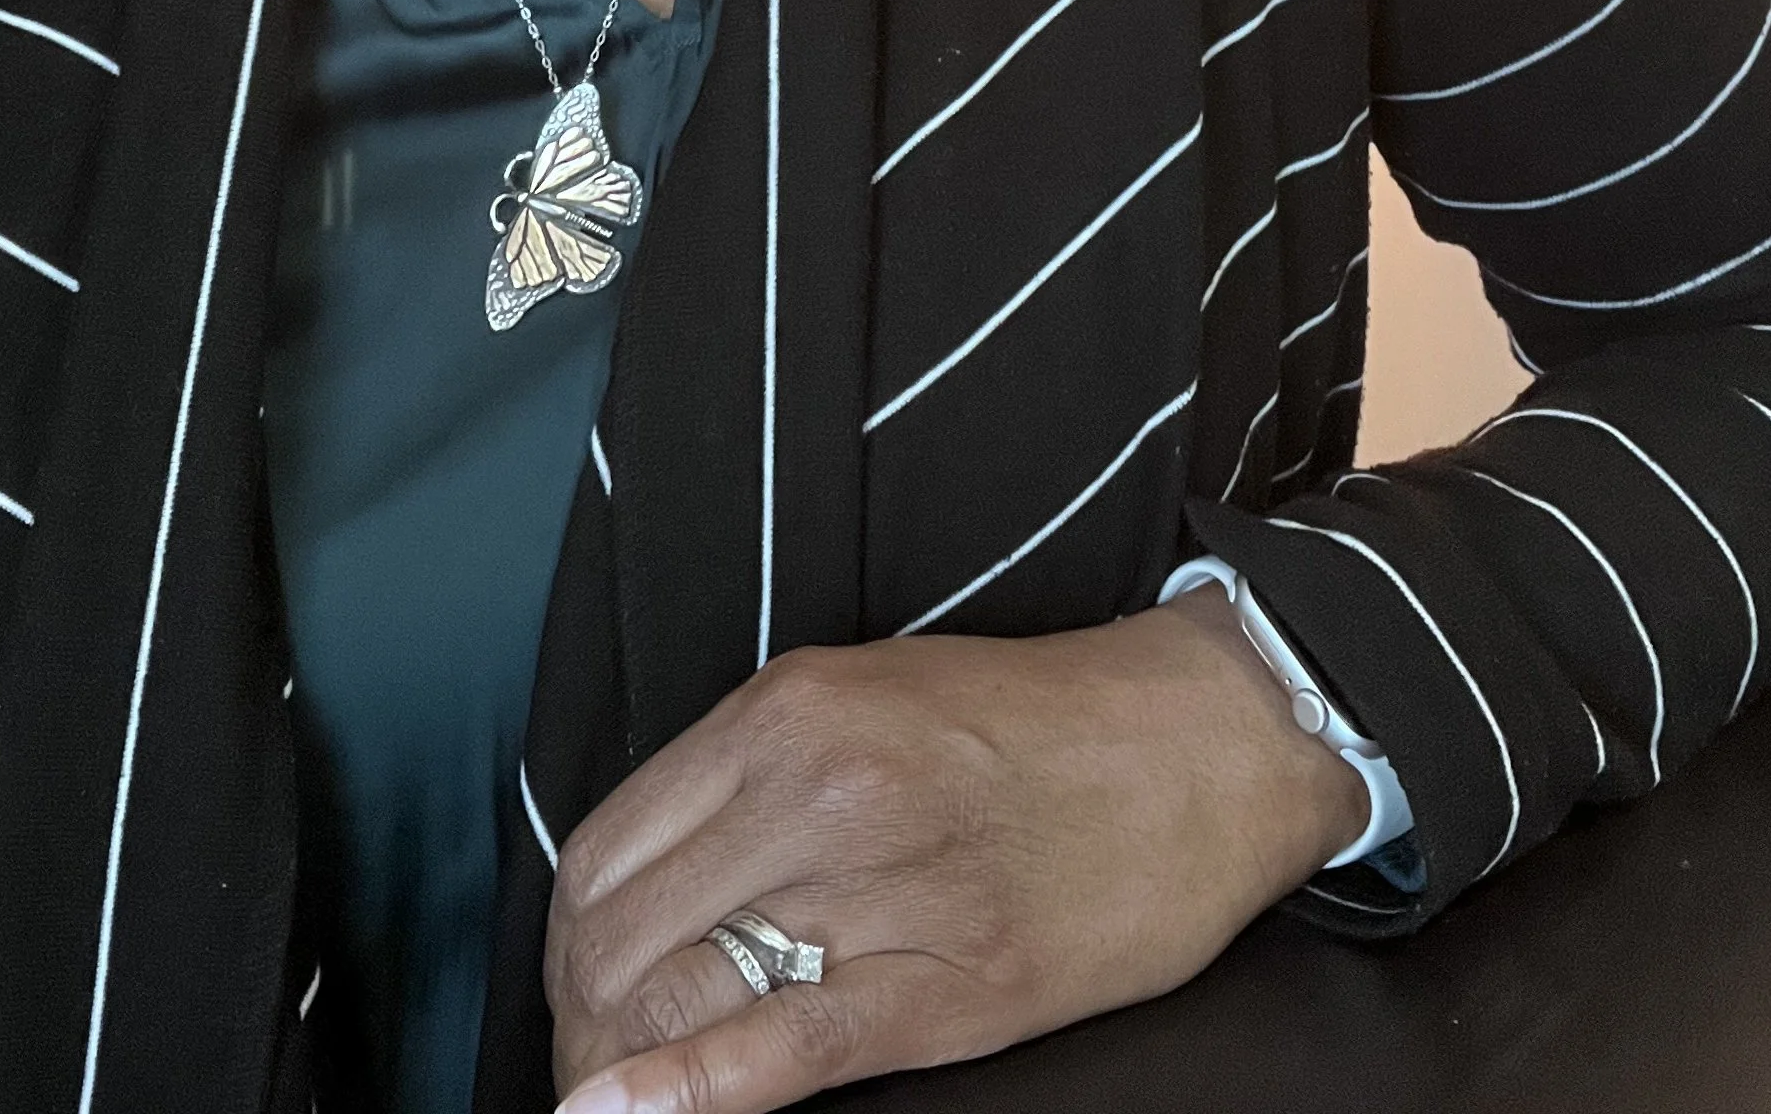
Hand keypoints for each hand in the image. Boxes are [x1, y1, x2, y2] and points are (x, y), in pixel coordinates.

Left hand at [544, 586, 1368, 1113]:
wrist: (1201, 740)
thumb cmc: (1037, 725)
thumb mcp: (868, 696)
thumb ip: (758, 775)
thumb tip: (658, 876)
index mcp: (787, 709)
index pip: (605, 847)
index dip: (569, 940)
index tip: (578, 984)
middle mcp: (814, 785)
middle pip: (620, 932)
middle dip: (582, 1018)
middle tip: (595, 1059)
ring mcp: (878, 883)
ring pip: (678, 995)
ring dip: (625, 1063)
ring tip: (624, 1094)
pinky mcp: (948, 979)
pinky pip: (783, 1048)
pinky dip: (686, 1097)